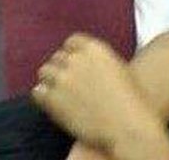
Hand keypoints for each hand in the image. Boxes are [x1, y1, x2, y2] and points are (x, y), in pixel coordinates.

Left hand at [32, 34, 168, 159]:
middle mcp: (76, 59)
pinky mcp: (53, 98)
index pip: (72, 42)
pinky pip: (38, 91)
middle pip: (57, 57)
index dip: (71, 53)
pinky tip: (50, 102)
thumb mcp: (118, 68)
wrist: (127, 126)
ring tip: (56, 92)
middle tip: (66, 82)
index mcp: (93, 48)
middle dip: (61, 68)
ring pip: (45, 72)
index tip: (72, 63)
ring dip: (50, 80)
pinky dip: (42, 95)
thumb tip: (86, 63)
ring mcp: (63, 78)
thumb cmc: (130, 102)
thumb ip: (98, 60)